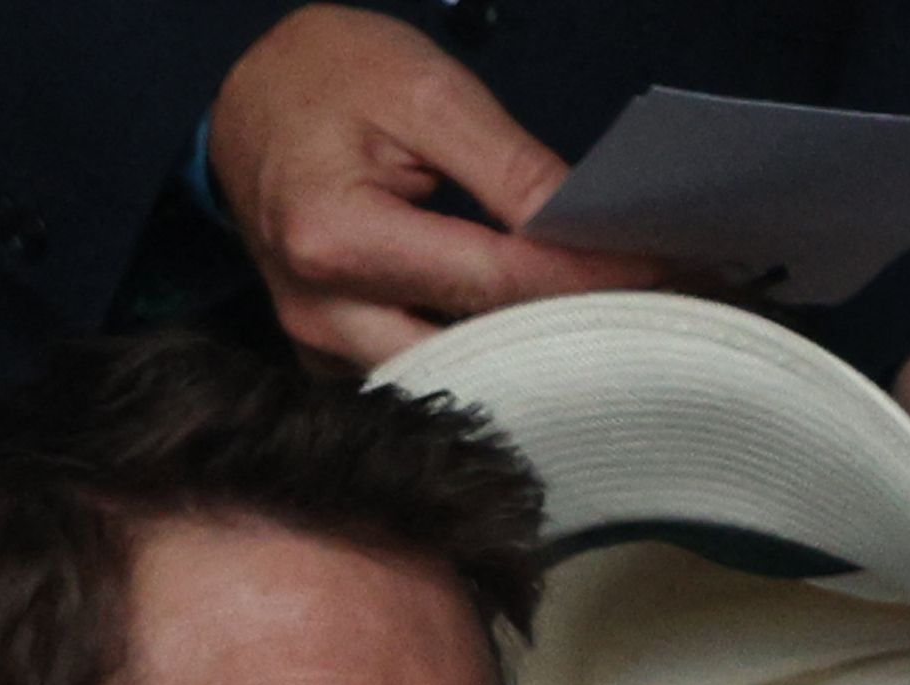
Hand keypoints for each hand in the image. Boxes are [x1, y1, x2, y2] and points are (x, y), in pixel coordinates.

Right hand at [209, 3, 673, 364]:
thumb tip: (589, 228)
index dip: (584, 282)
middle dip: (562, 338)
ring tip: (602, 327)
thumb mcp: (425, 91)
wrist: (245, 101)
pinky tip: (531, 335)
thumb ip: (509, 168)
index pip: (491, 281)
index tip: (663, 278)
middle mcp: (319, 311)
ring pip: (447, 382)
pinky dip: (478, 358)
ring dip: (525, 359)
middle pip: (470, 352)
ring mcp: (317, 346)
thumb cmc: (328, 78)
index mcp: (336, 237)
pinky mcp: (327, 360)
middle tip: (652, 316)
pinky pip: (417, 378)